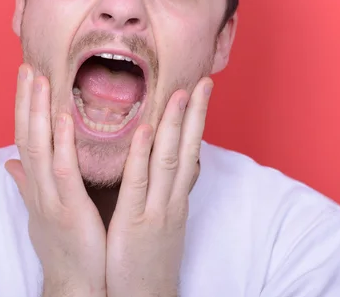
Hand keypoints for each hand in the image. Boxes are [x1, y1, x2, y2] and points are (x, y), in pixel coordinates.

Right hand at [5, 65, 106, 296]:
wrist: (76, 285)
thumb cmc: (65, 244)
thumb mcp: (43, 209)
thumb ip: (28, 182)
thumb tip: (10, 161)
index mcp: (36, 184)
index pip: (24, 137)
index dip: (22, 106)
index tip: (26, 76)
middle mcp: (38, 187)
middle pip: (25, 135)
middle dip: (25, 100)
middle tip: (27, 66)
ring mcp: (51, 198)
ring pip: (38, 147)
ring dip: (37, 111)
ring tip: (40, 79)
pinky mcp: (70, 210)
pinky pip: (64, 171)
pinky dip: (62, 142)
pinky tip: (64, 116)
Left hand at [105, 77, 212, 296]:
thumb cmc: (147, 257)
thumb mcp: (161, 219)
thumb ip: (164, 188)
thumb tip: (173, 162)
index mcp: (175, 196)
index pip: (189, 150)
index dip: (195, 119)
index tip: (199, 89)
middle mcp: (172, 199)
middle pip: (187, 148)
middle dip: (195, 113)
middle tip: (203, 81)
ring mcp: (157, 210)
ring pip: (169, 159)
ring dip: (175, 125)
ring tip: (180, 93)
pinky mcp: (136, 223)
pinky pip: (139, 184)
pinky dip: (142, 155)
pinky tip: (144, 130)